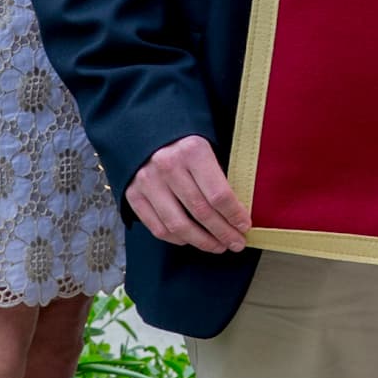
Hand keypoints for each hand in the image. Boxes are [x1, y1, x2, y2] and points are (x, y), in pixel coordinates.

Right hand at [128, 134, 251, 251]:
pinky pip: (158, 228)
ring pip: (179, 226)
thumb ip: (219, 174)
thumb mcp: (206, 146)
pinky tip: (192, 240)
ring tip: (217, 246)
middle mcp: (168, 166)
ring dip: (202, 242)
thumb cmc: (183, 142)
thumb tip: (239, 210)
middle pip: (201, 212)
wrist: (143, 131)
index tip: (244, 226)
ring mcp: (148, 182)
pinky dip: (178, 239)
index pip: (219, 194)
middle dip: (223, 233)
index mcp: (192, 150)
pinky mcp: (133, 195)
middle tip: (236, 243)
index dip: (235, 216)